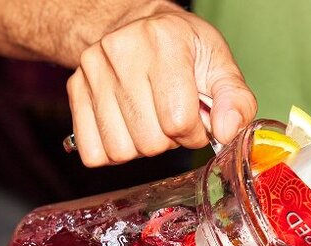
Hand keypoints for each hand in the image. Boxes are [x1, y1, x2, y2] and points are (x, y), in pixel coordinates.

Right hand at [67, 9, 256, 166]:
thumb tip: (227, 132)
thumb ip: (236, 100)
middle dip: (169, 140)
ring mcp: (93, 71)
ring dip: (142, 147)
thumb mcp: (219, 64)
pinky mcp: (75, 90)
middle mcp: (122, 51)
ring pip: (121, 151)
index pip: (178, 121)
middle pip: (149, 141)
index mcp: (164, 41)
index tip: (196, 120)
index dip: (194, 132)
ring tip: (151, 120)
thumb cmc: (183, 48)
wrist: (138, 27)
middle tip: (172, 118)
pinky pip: (95, 153)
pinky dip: (114, 151)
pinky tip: (128, 127)